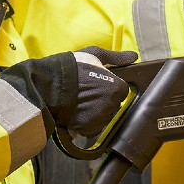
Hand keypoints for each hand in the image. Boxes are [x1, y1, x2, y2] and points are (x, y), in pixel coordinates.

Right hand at [0, 47, 137, 136]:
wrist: (49, 84)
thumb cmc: (72, 66)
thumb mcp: (95, 54)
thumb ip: (116, 57)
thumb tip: (134, 56)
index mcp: (117, 87)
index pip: (122, 91)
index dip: (110, 86)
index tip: (99, 84)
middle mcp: (112, 105)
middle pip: (113, 104)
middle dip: (104, 99)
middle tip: (88, 91)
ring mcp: (100, 118)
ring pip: (104, 117)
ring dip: (96, 111)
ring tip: (81, 101)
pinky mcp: (88, 129)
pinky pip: (93, 128)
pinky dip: (87, 122)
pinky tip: (78, 111)